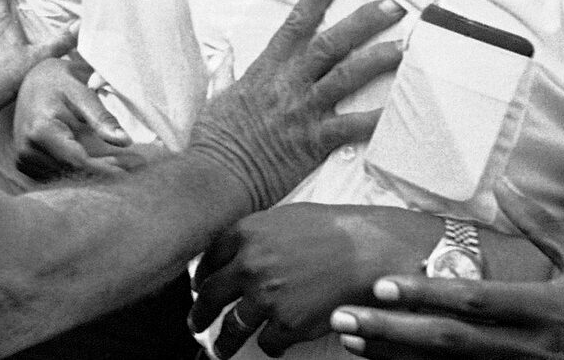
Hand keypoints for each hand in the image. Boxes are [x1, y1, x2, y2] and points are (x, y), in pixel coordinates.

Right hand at [12, 52, 151, 180]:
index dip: (107, 166)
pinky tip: (97, 160)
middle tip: (137, 163)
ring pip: (67, 175)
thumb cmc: (59, 80)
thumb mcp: (82, 91)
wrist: (31, 80)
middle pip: (75, 171)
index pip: (78, 159)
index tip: (134, 164)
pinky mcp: (26, 163)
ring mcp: (25, 158)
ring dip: (93, 171)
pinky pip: (58, 174)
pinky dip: (78, 170)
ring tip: (121, 161)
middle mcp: (27, 148)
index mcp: (41, 129)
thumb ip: (102, 117)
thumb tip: (125, 141)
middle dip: (107, 168)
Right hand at [189, 0, 403, 211]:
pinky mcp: (313, 140)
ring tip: (405, 48)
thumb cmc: (215, 138)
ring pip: (346, 76)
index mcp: (266, 68)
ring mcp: (303, 110)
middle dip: (363, 21)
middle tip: (392, 6)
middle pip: (330, 43)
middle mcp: (288, 83)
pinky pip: (352, 127)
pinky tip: (397, 110)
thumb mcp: (217, 97)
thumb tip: (226, 57)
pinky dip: (375, 119)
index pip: (296, 22)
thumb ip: (227, 74)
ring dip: (378, 60)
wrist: (216, 174)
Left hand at [191, 204, 439, 356]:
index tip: (199, 287)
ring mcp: (265, 297)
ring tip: (218, 350)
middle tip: (196, 323)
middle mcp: (248, 266)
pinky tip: (273, 345)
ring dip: (222, 342)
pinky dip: (269, 347)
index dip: (201, 276)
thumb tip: (242, 250)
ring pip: (232, 327)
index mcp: (245, 234)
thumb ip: (257, 234)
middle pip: (210, 295)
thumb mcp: (286, 217)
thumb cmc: (335, 231)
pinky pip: (267, 343)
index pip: (209, 258)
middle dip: (200, 313)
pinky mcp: (286, 324)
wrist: (367, 253)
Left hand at [330, 179, 563, 359]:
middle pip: (450, 341)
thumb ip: (540, 224)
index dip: (427, 293)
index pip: (475, 301)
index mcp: (545, 308)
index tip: (382, 284)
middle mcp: (531, 347)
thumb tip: (501, 185)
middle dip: (392, 330)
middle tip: (342, 316)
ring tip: (350, 340)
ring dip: (397, 355)